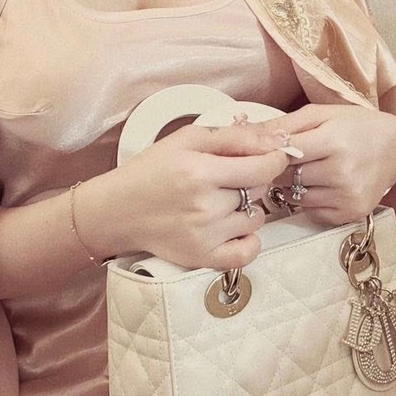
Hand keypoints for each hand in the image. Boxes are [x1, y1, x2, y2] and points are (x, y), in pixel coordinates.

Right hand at [84, 122, 296, 271]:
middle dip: (253, 181)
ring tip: (222, 202)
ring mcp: (204, 236)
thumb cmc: (152, 170)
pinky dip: (248, 241)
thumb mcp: (187, 140)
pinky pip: (247, 253)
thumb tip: (277, 142)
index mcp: (200, 172)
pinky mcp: (201, 258)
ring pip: (256, 219)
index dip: (274, 160)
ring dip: (248, 209)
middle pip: (259, 191)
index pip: (263, 169)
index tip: (269, 158)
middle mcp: (204, 207)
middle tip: (229, 178)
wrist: (118, 210)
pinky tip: (233, 228)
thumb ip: (234, 137)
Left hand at [269, 104, 395, 225]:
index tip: (267, 149)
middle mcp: (341, 173)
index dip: (271, 152)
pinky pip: (311, 212)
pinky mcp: (351, 213)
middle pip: (286, 177)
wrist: (394, 146)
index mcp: (333, 142)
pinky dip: (308, 201)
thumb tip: (244, 132)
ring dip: (293, 186)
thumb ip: (283, 124)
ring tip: (306, 170)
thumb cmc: (354, 125)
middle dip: (280, 168)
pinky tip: (320, 185)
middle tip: (287, 159)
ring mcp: (347, 196)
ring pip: (295, 197)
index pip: (282, 154)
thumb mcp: (320, 114)